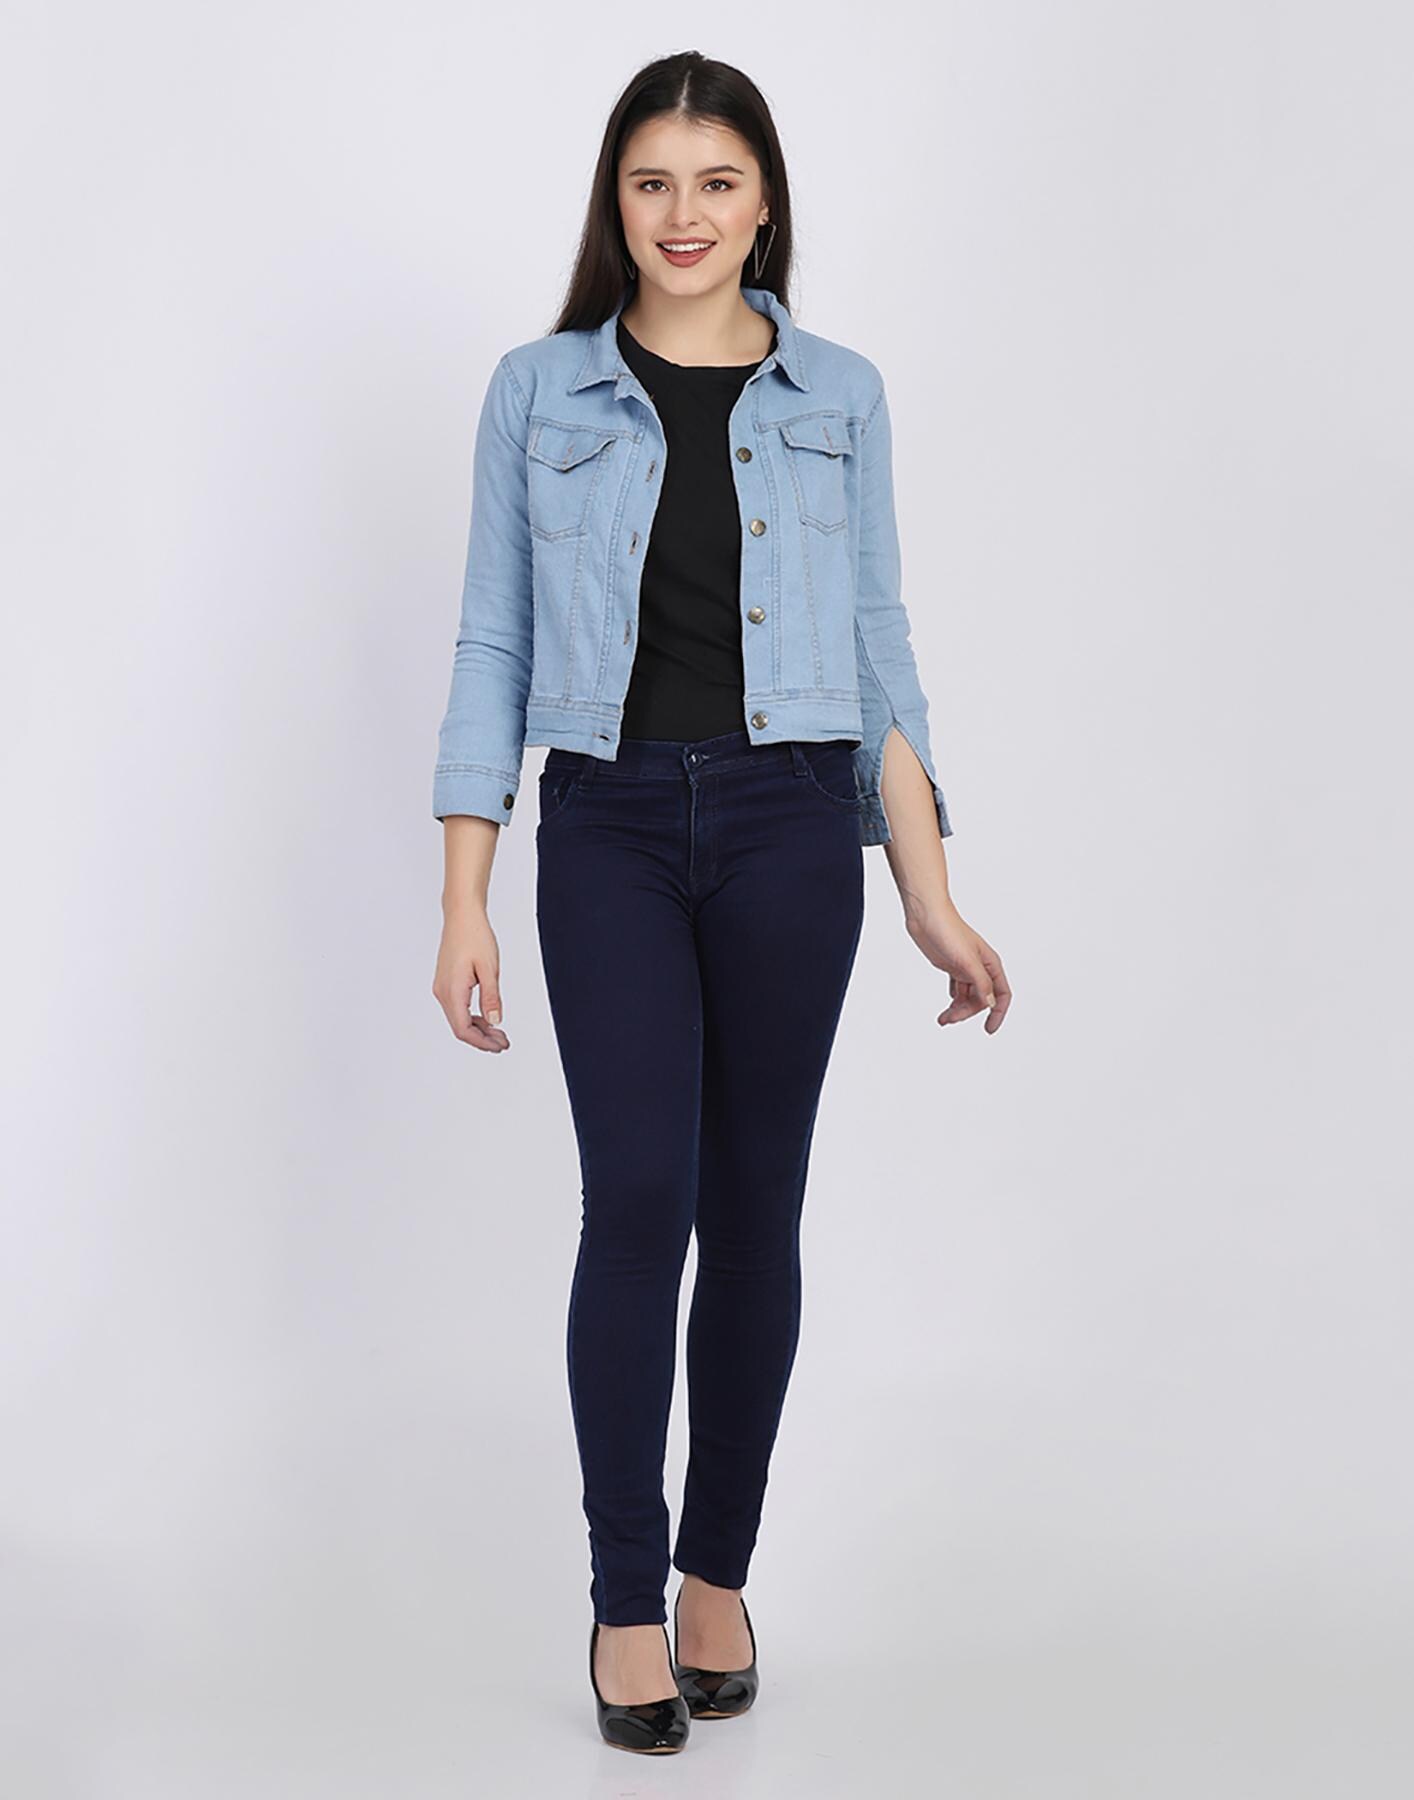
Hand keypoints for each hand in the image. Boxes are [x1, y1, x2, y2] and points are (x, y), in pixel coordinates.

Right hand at [432, 906, 510, 1050]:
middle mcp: (442, 992)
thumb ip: (491, 997)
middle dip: (482, 1039)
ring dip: (478, 1029)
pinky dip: (473, 1016)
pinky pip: (458, 1007)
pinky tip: (488, 1017)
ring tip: (499, 1033)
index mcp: (452, 991)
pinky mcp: (446, 982)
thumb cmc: (475, 936)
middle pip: (460, 1027)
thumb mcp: (489, 968)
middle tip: (503, 1043)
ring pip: (459, 1018)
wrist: (462, 915)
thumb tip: (495, 1021)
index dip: (482, 1042)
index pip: (464, 1029)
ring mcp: (442, 987)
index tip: (499, 1046)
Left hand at [907, 904, 1010, 1033]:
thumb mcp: (966, 961)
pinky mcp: (951, 965)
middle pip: (981, 999)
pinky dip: (953, 999)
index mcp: (990, 963)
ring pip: (968, 996)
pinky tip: (948, 1005)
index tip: (988, 1029)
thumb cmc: (948, 930)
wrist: (925, 915)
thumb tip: (990, 1003)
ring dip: (957, 1009)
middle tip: (949, 1019)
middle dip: (967, 1012)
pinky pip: (957, 989)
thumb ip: (981, 983)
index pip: (1002, 994)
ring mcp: (965, 967)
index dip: (997, 1013)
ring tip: (943, 1019)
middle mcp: (980, 966)